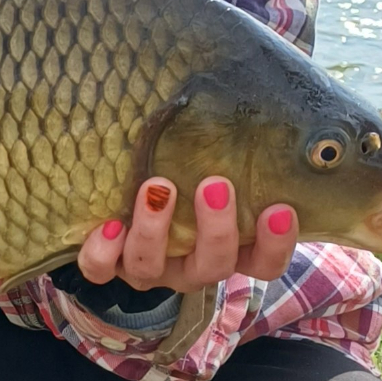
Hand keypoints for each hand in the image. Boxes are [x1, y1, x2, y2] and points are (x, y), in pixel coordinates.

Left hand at [78, 176, 297, 293]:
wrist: (119, 208)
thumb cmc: (180, 178)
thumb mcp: (206, 169)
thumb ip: (230, 155)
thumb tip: (253, 111)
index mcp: (225, 251)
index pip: (263, 264)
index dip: (276, 244)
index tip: (281, 210)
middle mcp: (189, 266)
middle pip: (214, 265)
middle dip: (217, 229)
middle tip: (216, 184)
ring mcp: (148, 269)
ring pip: (153, 267)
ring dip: (155, 229)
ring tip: (157, 187)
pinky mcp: (108, 265)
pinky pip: (101, 270)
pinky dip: (103, 252)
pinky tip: (110, 224)